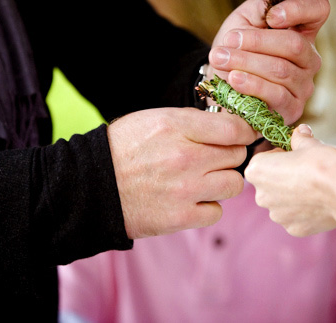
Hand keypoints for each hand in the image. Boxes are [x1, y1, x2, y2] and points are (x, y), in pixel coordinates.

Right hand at [107, 107, 256, 238]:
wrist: (91, 186)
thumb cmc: (124, 148)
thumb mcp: (155, 119)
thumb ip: (193, 121)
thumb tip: (231, 125)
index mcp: (177, 127)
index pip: (234, 128)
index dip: (244, 131)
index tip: (243, 134)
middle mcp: (185, 157)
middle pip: (237, 155)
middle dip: (229, 154)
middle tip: (213, 157)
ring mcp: (185, 190)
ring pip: (234, 184)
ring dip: (223, 181)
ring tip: (203, 178)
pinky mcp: (180, 218)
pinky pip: (217, 211)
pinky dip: (208, 206)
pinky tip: (192, 198)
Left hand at [208, 0, 328, 124]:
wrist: (220, 83)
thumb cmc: (236, 48)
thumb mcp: (244, 20)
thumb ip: (260, 9)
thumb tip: (271, 9)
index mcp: (302, 30)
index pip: (318, 8)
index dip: (299, 9)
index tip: (271, 16)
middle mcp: (309, 58)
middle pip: (294, 45)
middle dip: (257, 42)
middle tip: (228, 41)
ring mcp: (304, 85)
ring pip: (281, 70)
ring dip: (246, 63)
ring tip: (220, 58)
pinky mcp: (293, 108)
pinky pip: (277, 95)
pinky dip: (252, 85)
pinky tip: (233, 79)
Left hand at [245, 124, 335, 236]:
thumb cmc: (323, 163)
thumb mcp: (309, 143)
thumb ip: (299, 138)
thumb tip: (300, 132)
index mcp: (256, 171)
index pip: (263, 159)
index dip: (281, 155)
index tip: (296, 155)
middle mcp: (260, 196)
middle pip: (270, 183)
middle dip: (285, 177)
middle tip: (306, 171)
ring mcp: (277, 215)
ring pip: (282, 202)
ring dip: (293, 195)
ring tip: (315, 188)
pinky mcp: (293, 229)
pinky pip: (295, 217)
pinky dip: (304, 211)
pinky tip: (319, 203)